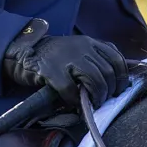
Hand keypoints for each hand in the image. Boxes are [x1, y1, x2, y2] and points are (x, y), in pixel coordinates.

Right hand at [2, 19, 128, 108]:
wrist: (24, 51)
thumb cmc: (55, 56)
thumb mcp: (79, 50)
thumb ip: (97, 58)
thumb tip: (119, 80)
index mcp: (90, 42)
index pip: (116, 59)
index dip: (122, 78)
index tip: (119, 90)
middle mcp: (81, 46)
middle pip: (107, 72)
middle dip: (109, 91)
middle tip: (103, 100)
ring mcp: (66, 57)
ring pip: (94, 80)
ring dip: (96, 97)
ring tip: (92, 104)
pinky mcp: (51, 70)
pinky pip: (71, 89)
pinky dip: (75, 99)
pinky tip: (73, 102)